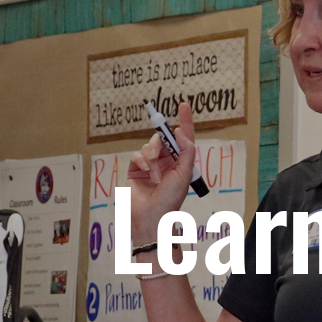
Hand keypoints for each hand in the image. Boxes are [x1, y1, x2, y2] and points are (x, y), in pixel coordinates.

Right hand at [125, 103, 197, 240]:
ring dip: (152, 157)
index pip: (182, 138)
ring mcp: (150, 165)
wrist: (151, 215)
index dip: (184, 121)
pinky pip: (137, 155)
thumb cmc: (171, 198)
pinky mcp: (136, 169)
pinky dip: (142, 161)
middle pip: (163, 139)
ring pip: (149, 146)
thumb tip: (180, 132)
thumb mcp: (184, 174)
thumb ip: (186, 151)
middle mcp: (166, 161)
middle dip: (162, 143)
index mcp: (180, 162)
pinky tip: (146, 172)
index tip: (184, 105)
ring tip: (155, 175)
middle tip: (159, 152)